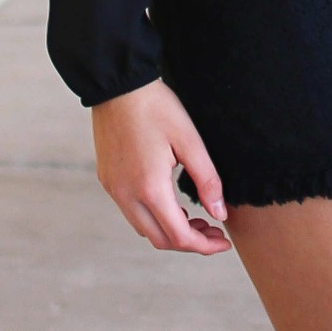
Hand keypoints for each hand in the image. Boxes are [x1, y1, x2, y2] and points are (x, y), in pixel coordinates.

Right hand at [92, 79, 232, 254]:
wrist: (118, 84)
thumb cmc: (156, 108)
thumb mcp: (190, 140)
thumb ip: (207, 180)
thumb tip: (219, 214)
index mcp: (149, 188)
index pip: (179, 236)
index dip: (204, 246)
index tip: (224, 242)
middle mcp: (126, 195)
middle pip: (160, 240)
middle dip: (189, 242)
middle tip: (213, 229)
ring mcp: (113, 189)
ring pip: (144, 228)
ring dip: (170, 231)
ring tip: (195, 218)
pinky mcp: (107, 179)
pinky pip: (131, 212)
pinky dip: (153, 216)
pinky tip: (170, 203)